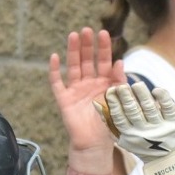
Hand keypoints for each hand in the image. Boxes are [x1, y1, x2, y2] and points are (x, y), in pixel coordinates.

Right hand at [49, 28, 124, 155]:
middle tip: (86, 30)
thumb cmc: (110, 125)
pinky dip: (54, 70)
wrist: (95, 145)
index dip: (103, 48)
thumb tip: (120, 62)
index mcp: (104, 83)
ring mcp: (75, 90)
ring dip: (73, 51)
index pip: (104, 61)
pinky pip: (57, 82)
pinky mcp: (64, 99)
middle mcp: (89, 83)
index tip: (104, 33)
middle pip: (87, 60)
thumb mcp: (119, 101)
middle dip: (87, 45)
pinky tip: (54, 57)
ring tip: (73, 35)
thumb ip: (119, 82)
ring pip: (73, 66)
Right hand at [103, 79, 174, 174]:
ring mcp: (160, 127)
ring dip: (143, 96)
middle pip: (133, 112)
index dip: (114, 104)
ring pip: (150, 108)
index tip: (110, 91)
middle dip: (126, 98)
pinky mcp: (174, 122)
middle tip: (122, 86)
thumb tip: (96, 103)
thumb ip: (111, 122)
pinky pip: (168, 108)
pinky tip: (157, 90)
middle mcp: (145, 131)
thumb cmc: (143, 143)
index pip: (120, 118)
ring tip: (137, 85)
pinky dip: (163, 98)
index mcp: (130, 134)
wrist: (168, 158)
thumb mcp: (125, 138)